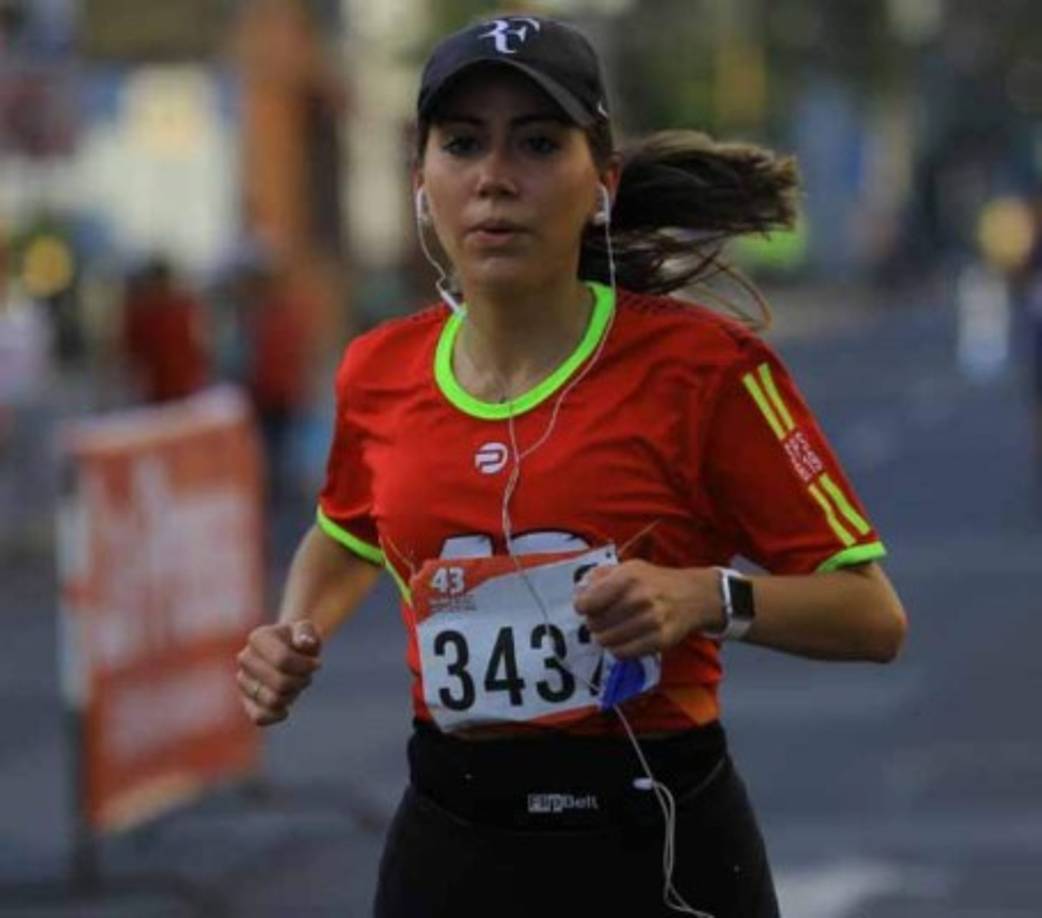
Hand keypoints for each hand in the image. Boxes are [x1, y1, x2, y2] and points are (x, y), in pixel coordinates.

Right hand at [237, 620, 321, 725]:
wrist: (291, 649)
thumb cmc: (300, 639)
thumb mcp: (307, 629)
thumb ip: (306, 632)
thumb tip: (305, 643)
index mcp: (258, 638)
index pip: (283, 660)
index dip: (306, 666)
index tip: (316, 663)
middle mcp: (245, 658)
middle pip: (280, 683)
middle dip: (301, 681)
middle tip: (307, 675)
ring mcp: (243, 680)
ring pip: (273, 701)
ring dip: (293, 695)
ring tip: (296, 684)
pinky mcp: (246, 700)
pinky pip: (259, 717)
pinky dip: (276, 715)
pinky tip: (286, 708)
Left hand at [573, 561, 720, 657]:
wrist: (693, 596)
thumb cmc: (654, 581)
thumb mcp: (629, 568)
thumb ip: (600, 577)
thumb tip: (579, 593)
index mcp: (628, 576)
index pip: (588, 602)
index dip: (582, 606)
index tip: (586, 607)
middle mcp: (640, 598)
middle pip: (595, 623)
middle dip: (593, 622)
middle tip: (602, 619)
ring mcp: (652, 621)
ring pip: (607, 641)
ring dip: (605, 637)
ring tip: (612, 629)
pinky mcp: (660, 640)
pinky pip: (623, 654)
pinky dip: (618, 649)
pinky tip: (623, 640)